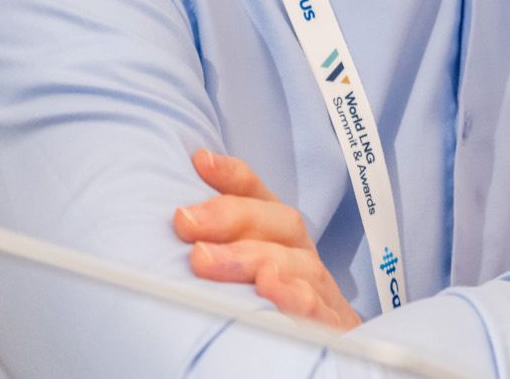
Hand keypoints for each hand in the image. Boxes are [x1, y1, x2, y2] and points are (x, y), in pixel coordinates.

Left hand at [173, 149, 361, 330]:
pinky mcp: (333, 325)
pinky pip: (318, 309)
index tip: (200, 162)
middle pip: (281, 223)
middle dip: (231, 217)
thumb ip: (218, 247)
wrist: (328, 347)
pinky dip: (294, 297)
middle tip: (185, 222)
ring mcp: (321, 289)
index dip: (233, 176)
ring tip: (207, 259)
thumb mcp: (247, 273)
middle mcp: (303, 256)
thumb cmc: (276, 311)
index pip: (261, 197)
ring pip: (298, 263)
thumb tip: (176, 219)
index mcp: (282, 238)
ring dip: (254, 256)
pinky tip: (269, 290)